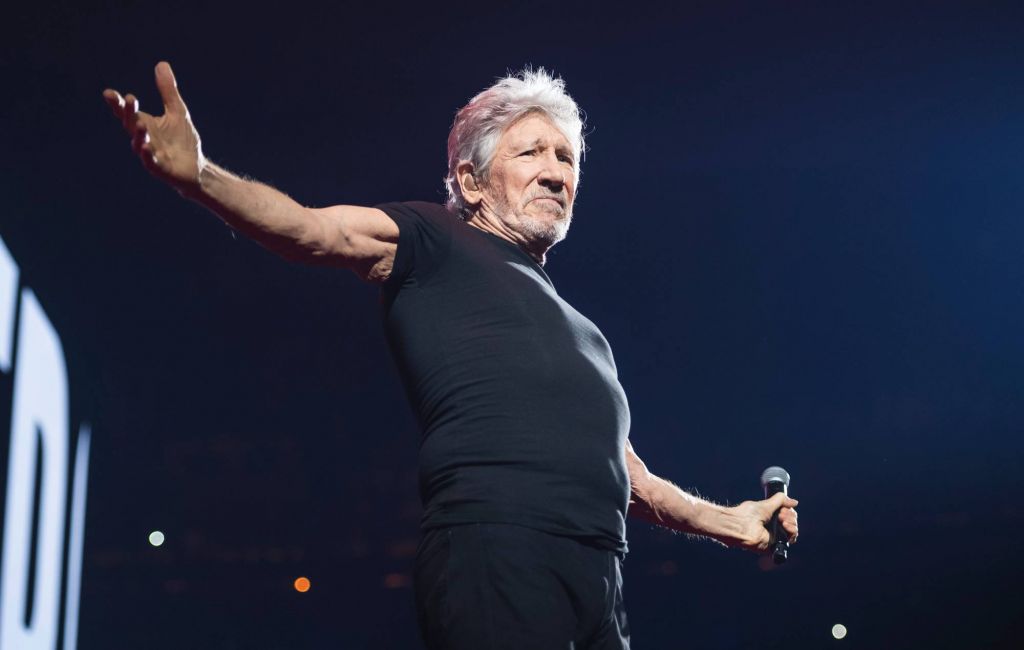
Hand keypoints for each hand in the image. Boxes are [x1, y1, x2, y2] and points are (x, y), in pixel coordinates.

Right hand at [103, 61, 203, 192]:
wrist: (195, 167)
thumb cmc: (182, 140)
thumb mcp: (177, 111)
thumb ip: (168, 91)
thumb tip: (162, 64)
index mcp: (145, 124)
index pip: (128, 112)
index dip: (118, 104)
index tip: (109, 93)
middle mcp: (143, 138)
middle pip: (130, 124)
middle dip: (128, 113)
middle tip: (130, 99)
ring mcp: (149, 153)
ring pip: (138, 143)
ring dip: (138, 133)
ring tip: (140, 123)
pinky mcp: (159, 168)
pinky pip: (149, 161)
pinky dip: (146, 154)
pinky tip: (146, 147)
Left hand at [729, 492, 798, 552]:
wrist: (739, 525)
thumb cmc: (747, 515)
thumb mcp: (766, 504)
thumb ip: (780, 500)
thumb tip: (795, 502)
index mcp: (770, 518)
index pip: (788, 514)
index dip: (789, 510)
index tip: (783, 508)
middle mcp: (774, 527)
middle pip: (792, 522)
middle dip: (790, 516)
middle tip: (780, 514)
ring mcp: (775, 536)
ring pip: (793, 530)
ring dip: (792, 523)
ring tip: (782, 520)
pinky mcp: (775, 545)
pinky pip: (791, 539)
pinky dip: (792, 532)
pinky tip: (786, 526)